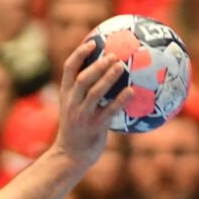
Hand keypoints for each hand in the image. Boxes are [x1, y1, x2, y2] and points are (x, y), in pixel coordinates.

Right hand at [50, 44, 132, 171]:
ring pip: (94, 93)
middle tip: (113, 55)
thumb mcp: (74, 109)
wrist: (70, 156)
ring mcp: (82, 115)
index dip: (79, 54)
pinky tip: (132, 91)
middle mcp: (72, 103)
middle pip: (82, 79)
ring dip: (108, 78)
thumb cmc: (77, 130)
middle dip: (97, 65)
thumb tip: (105, 74)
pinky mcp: (94, 127)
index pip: (68, 70)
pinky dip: (120, 100)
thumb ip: (84, 93)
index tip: (92, 43)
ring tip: (121, 66)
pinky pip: (109, 111)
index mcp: (66, 95)